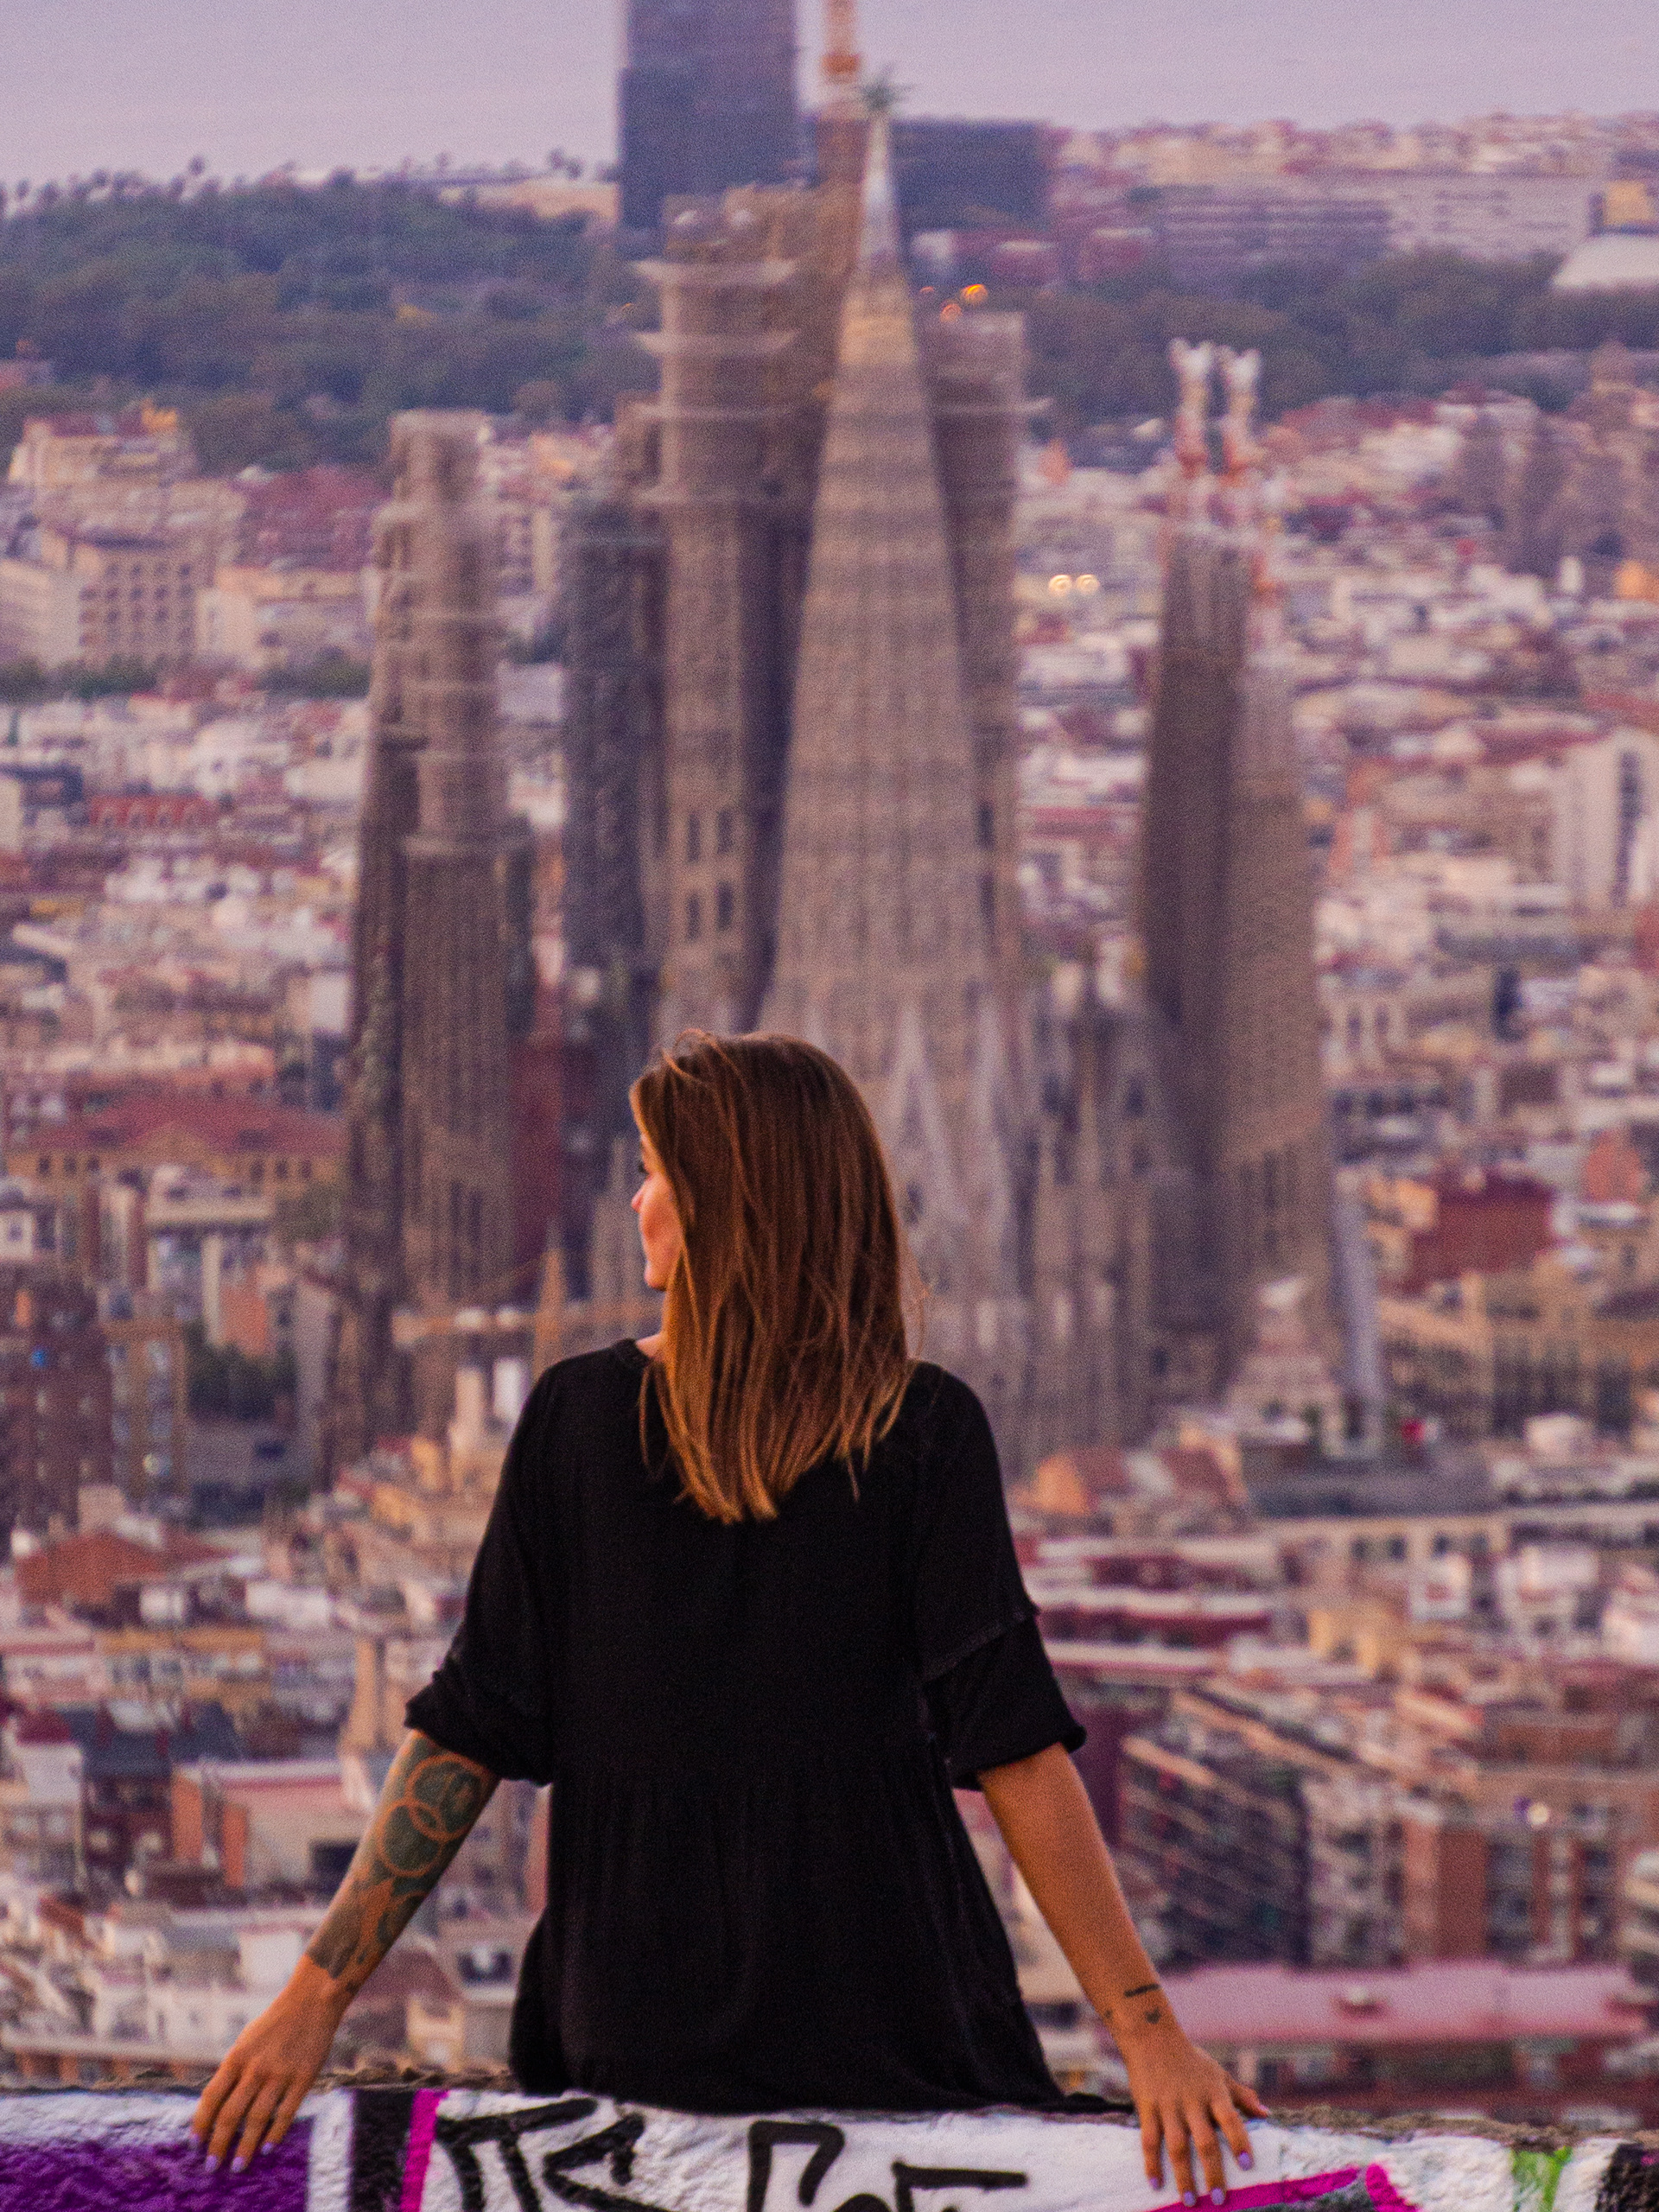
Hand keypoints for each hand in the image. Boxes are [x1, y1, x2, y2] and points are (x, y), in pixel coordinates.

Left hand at [191, 1957, 349, 2171]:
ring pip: (257, 2119)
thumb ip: (233, 2070)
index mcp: (237, 2057)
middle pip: (231, 2114)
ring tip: (238, 2166)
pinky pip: (286, 2113)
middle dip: (218, 2144)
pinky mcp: (303, 2078)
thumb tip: (217, 2104)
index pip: (211, 2097)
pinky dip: (275, 2134)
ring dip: (245, 2147)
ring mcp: (280, 2074)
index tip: (194, 2143)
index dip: (200, 2123)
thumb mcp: (246, 2041)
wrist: (311, 2001)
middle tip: (211, 2166)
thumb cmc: (275, 2023)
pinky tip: (267, 2148)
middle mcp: (256, 2068)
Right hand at [1115, 2009, 1267, 2200]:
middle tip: (1219, 2199)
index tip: (1247, 2165)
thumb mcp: (1218, 2073)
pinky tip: (1156, 2184)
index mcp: (1213, 2093)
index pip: (1230, 2119)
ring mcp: (1168, 2107)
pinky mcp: (1147, 2108)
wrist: (1151, 2036)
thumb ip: (1242, 2095)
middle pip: (1205, 2141)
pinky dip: (1151, 2163)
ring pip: (1177, 2147)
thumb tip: (1267, 2113)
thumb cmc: (1190, 2059)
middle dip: (1213, 2172)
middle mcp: (1192, 2102)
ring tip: (1190, 2201)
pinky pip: (1149, 2140)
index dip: (1239, 2141)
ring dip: (1184, 2176)